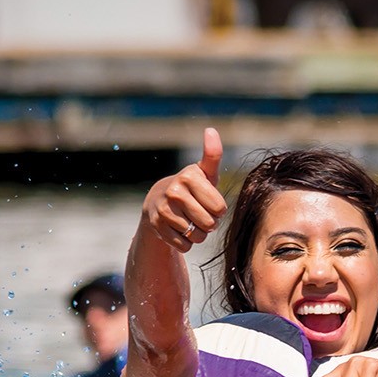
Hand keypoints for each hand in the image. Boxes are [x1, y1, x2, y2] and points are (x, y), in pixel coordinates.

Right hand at [139, 127, 225, 252]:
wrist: (158, 201)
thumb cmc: (190, 187)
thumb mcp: (203, 172)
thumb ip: (212, 155)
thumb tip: (211, 130)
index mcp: (188, 177)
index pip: (219, 208)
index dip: (218, 209)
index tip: (208, 202)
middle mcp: (174, 192)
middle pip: (209, 224)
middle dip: (209, 223)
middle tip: (200, 214)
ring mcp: (164, 210)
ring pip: (197, 237)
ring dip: (198, 234)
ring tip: (190, 221)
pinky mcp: (158, 227)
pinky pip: (184, 246)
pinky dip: (186, 242)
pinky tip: (180, 230)